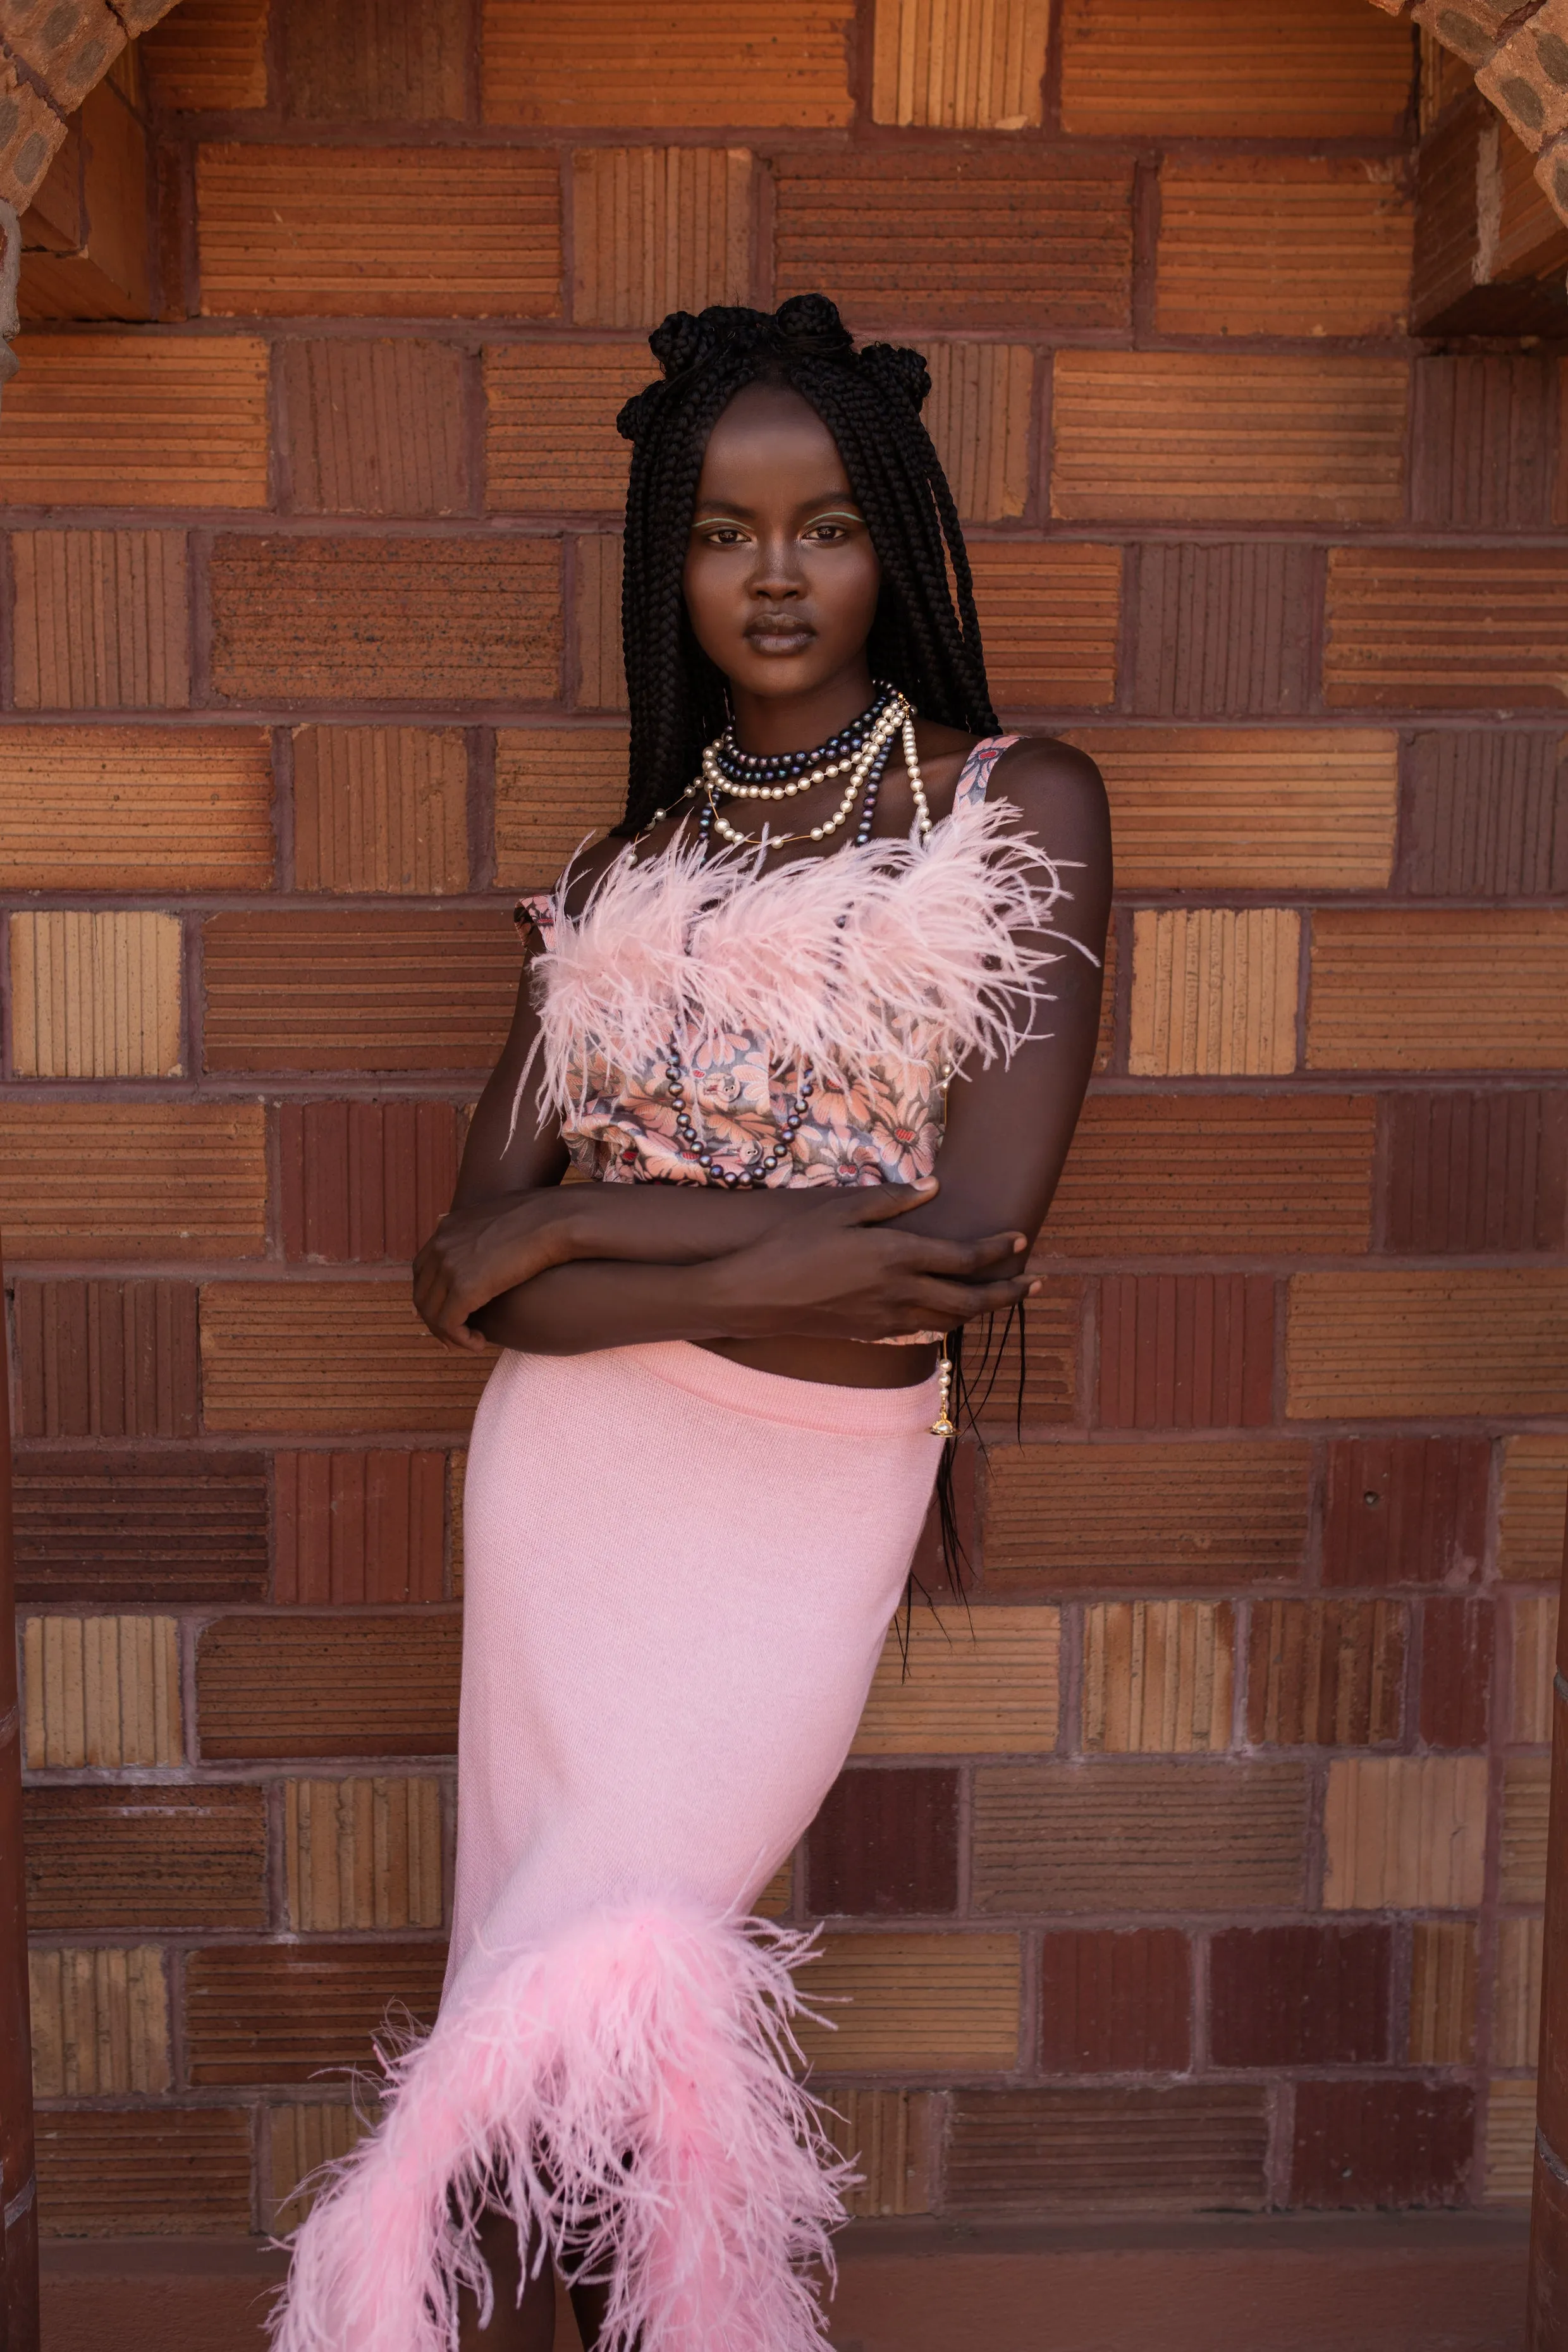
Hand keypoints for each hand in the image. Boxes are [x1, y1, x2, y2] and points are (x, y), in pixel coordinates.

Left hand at [413, 1194, 577, 1352]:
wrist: (555, 1222)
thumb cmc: (543, 1220)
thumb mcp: (502, 1221)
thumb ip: (486, 1235)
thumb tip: (492, 1248)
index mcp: (448, 1229)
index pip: (423, 1270)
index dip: (432, 1297)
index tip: (449, 1313)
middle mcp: (441, 1245)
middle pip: (422, 1294)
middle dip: (435, 1320)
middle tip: (455, 1337)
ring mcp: (449, 1266)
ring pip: (432, 1313)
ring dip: (448, 1334)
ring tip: (471, 1343)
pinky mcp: (463, 1288)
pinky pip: (449, 1324)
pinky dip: (461, 1339)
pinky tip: (479, 1344)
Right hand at [706, 1181, 1036, 1343]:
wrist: (756, 1297)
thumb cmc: (793, 1244)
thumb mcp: (840, 1208)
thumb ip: (892, 1199)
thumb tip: (933, 1187)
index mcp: (897, 1255)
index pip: (964, 1257)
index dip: (997, 1250)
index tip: (1020, 1239)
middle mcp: (900, 1291)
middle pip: (971, 1300)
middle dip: (1008, 1293)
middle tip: (1034, 1283)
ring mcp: (888, 1318)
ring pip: (952, 1320)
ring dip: (982, 1311)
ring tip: (1002, 1297)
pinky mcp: (873, 1334)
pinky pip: (924, 1331)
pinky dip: (948, 1323)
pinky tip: (952, 1316)